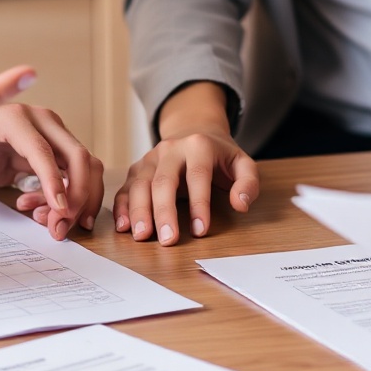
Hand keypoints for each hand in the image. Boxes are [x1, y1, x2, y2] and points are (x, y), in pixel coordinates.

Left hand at [0, 102, 105, 240]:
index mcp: (14, 118)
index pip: (42, 150)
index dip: (53, 181)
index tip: (59, 210)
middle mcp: (41, 120)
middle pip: (77, 155)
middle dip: (76, 195)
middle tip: (60, 228)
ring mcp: (54, 132)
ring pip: (86, 165)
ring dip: (79, 199)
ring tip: (52, 226)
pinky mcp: (60, 148)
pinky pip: (78, 174)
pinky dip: (74, 197)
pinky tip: (47, 214)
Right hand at [112, 82, 258, 244]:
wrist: (195, 131)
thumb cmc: (219, 156)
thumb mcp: (242, 163)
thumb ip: (248, 183)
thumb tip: (241, 204)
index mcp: (198, 146)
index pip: (197, 175)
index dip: (199, 203)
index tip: (201, 230)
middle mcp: (170, 149)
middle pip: (163, 180)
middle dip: (164, 212)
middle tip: (167, 240)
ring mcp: (151, 158)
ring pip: (140, 183)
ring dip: (139, 211)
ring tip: (141, 236)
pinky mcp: (138, 169)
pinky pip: (126, 187)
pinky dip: (122, 206)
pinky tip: (123, 226)